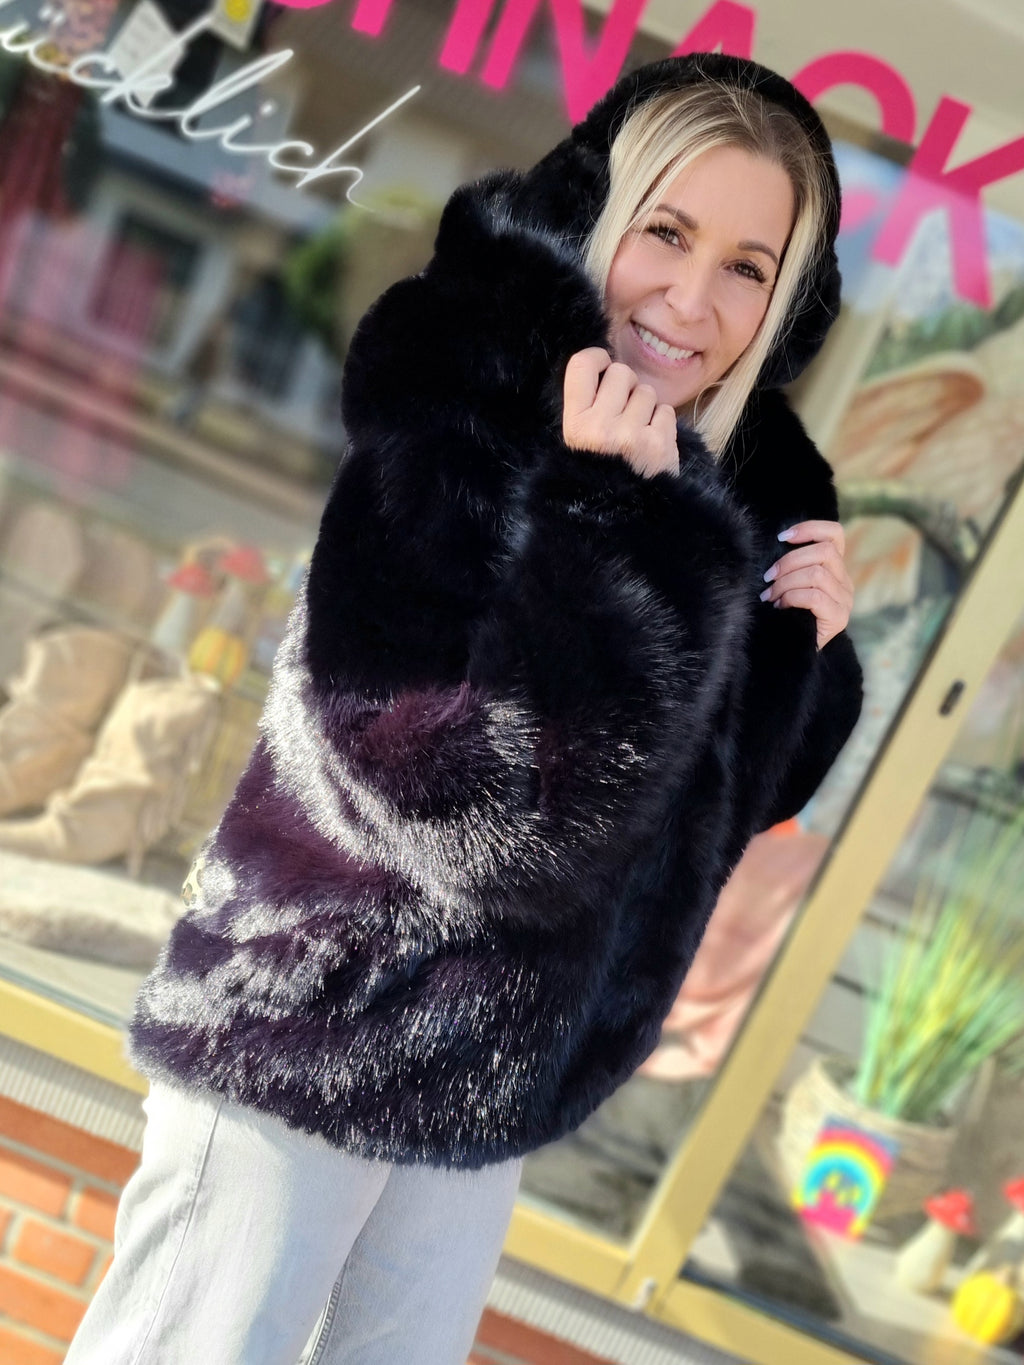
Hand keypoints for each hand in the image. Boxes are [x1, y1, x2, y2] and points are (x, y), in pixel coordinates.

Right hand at [562, 347, 679, 478]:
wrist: (621, 515)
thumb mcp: (579, 441)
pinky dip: (662, 424)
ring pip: (647, 391)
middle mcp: (600, 428)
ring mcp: (631, 435)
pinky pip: (666, 411)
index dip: (597, 359)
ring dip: (645, 407)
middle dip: (626, 387)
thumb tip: (607, 365)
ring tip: (636, 432)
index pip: (582, 364)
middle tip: (623, 411)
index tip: (603, 369)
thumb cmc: (602, 472)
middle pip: (621, 373)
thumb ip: (589, 405)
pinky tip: (651, 443)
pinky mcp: (659, 444)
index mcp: (575, 425)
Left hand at [759, 520, 852, 650]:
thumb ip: (792, 566)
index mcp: (834, 569)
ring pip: (817, 574)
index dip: (809, 528)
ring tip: (770, 596)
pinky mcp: (839, 618)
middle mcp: (845, 582)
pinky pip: (815, 597)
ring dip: (786, 583)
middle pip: (824, 552)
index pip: (834, 535)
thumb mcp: (788, 584)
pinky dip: (792, 597)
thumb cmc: (785, 615)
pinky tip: (780, 606)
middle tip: (768, 578)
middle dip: (788, 562)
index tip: (782, 537)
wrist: (791, 654)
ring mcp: (844, 600)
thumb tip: (775, 545)